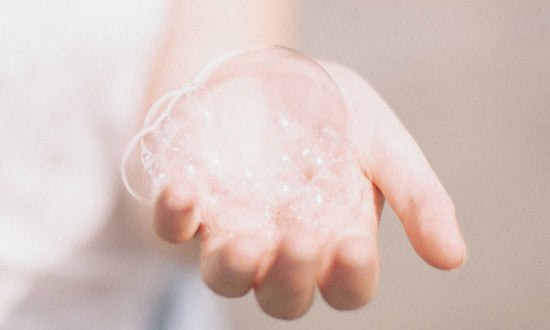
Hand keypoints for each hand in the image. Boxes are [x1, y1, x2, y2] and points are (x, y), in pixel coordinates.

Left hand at [153, 61, 465, 318]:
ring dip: (233, 266)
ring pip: (225, 277)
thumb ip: (418, 197)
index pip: (346, 285)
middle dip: (291, 276)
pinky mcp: (192, 205)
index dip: (350, 276)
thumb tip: (454, 258)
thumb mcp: (383, 142)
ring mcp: (233, 228)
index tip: (353, 242)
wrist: (270, 73)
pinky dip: (175, 215)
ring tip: (246, 237)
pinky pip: (172, 228)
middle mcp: (282, 247)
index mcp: (334, 240)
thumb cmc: (331, 112)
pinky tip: (187, 188)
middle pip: (283, 296)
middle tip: (301, 234)